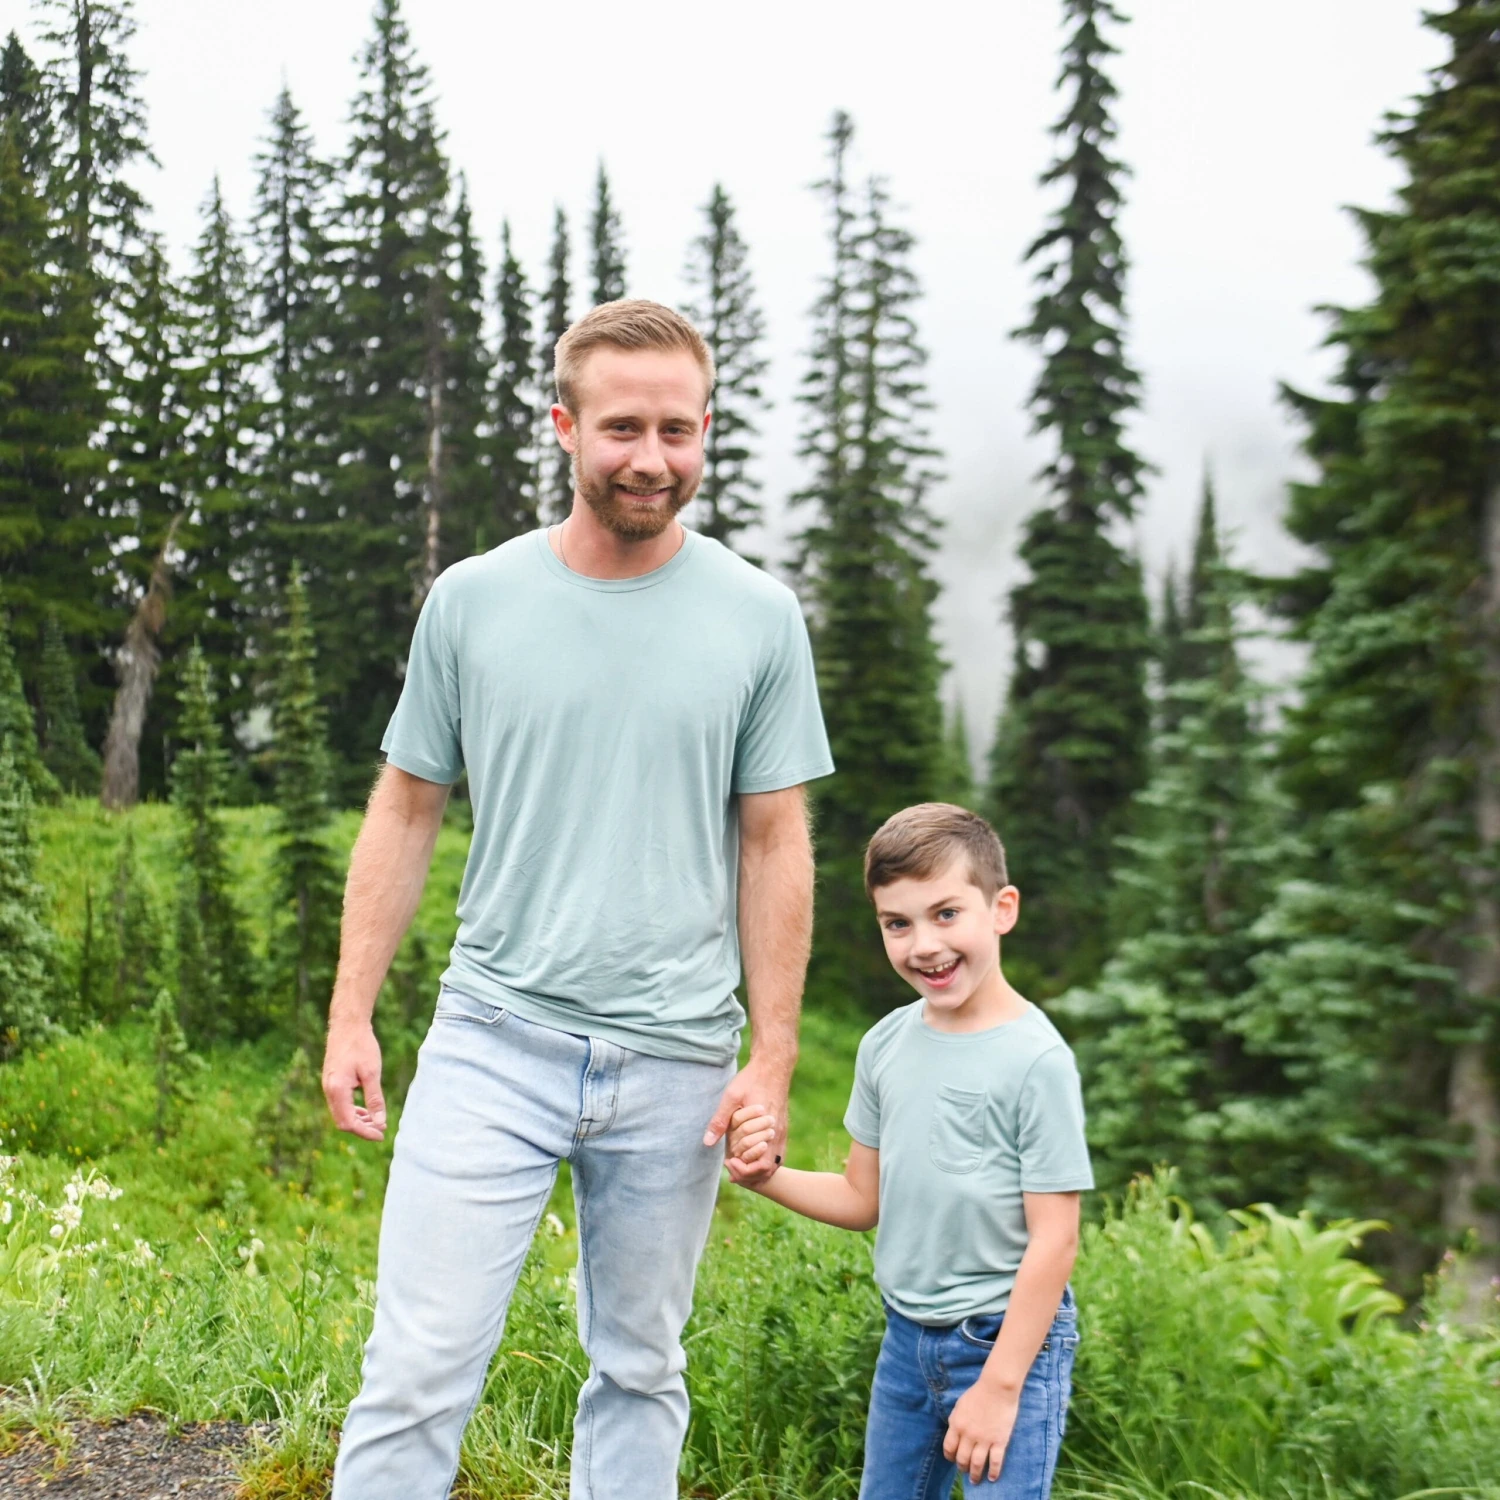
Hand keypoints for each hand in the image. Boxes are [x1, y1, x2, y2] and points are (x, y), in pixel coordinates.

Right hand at [322, 1017, 386, 1141]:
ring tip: (376, 1122)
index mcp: (337, 1090)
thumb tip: (379, 1122)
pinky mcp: (332, 1081)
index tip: (381, 1135)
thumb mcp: (372, 1073)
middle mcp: (329, 1090)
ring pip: (340, 1113)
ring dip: (358, 1120)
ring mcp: (328, 1086)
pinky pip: (340, 1103)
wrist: (348, 1024)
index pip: (348, 1122)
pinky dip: (353, 1110)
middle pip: (342, 1121)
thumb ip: (375, 1099)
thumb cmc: (361, 1045)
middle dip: (361, 1129)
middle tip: (381, 1130)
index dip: (365, 1132)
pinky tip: (366, 1110)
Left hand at [703, 1057, 788, 1186]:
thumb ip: (720, 1121)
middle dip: (748, 1172)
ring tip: (739, 1163)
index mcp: (766, 1129)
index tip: (728, 1162)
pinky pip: (778, 1154)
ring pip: (774, 1164)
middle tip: (731, 1165)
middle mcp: (777, 1134)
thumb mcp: (731, 1097)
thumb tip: (707, 1142)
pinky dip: (765, 1160)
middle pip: (767, 1169)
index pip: (758, 1165)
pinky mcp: (783, 1128)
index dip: (742, 1169)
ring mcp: (782, 1132)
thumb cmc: (751, 1080)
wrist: (773, 1066)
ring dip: (757, 1169)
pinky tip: (751, 1156)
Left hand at [943, 1378, 1019, 1484]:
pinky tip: (992, 1478)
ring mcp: (984, 1440)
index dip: (950, 1456)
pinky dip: (994, 1472)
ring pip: (977, 1464)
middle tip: (964, 1471)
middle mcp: (968, 1435)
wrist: (997, 1388)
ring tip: (975, 1480)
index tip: (952, 1460)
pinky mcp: (999, 1441)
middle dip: (962, 1467)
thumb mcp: (960, 1405)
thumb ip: (955, 1419)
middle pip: (962, 1459)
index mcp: (957, 1424)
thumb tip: (953, 1431)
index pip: (949, 1448)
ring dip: (975, 1475)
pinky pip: (995, 1462)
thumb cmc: (978, 1393)